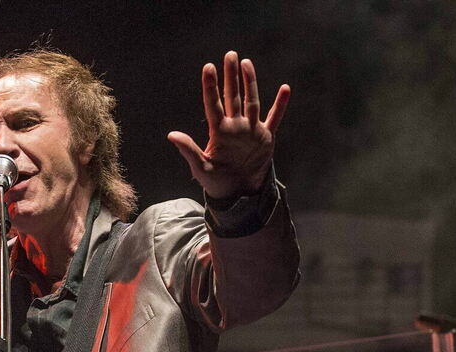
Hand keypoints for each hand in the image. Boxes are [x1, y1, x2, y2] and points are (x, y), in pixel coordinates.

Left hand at [167, 51, 289, 198]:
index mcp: (219, 132)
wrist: (237, 192)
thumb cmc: (215, 181)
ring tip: (247, 63)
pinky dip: (280, 105)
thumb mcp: (201, 167)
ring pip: (251, 101)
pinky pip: (274, 118)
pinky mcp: (265, 138)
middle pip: (232, 96)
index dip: (211, 86)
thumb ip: (188, 150)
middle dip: (231, 76)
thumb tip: (171, 135)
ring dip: (250, 83)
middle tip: (230, 54)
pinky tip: (285, 89)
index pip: (213, 104)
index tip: (208, 67)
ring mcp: (250, 130)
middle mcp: (235, 126)